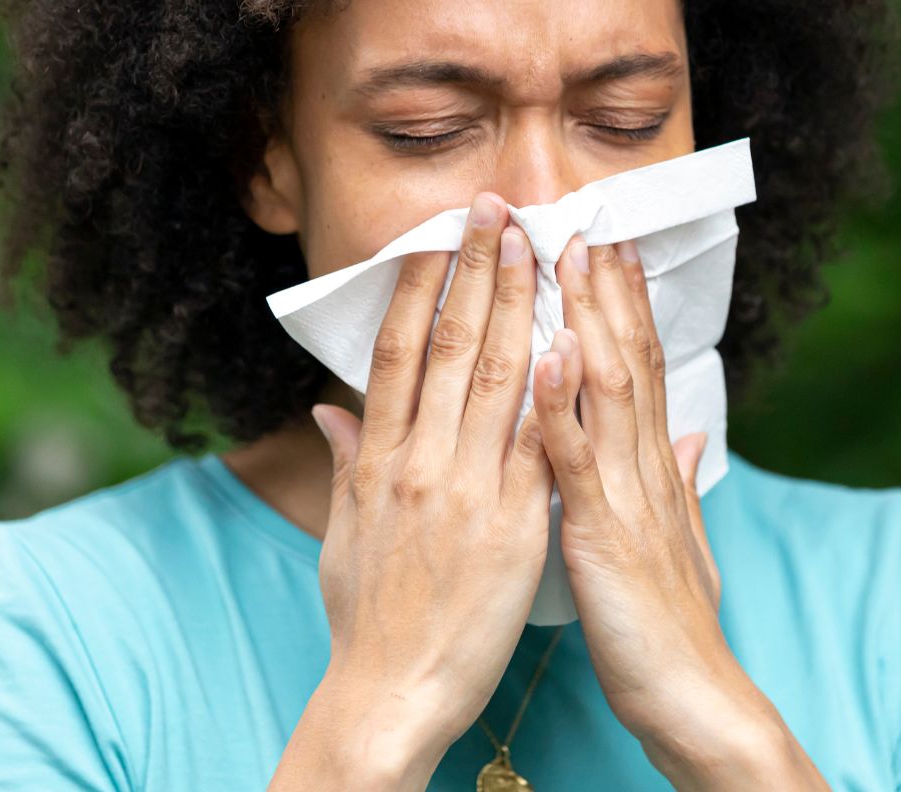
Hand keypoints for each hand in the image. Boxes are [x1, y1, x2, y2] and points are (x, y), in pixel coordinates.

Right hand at [271, 192, 574, 789]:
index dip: (419, 285)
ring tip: (536, 244)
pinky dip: (552, 389)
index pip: (397, 351)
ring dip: (518, 303)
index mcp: (378, 459)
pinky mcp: (511, 524)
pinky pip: (536, 443)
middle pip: (448, 345)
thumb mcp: (341, 534)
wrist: (390, 694)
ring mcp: (465, 489)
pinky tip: (570, 338)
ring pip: (494, 377)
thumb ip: (345, 462)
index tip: (439, 234)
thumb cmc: (366, 619)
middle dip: (476, 269)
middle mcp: (417, 462)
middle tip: (498, 207)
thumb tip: (330, 409)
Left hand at [538, 235, 826, 787]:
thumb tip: (692, 435)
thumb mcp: (677, 544)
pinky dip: (563, 403)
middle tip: (590, 214)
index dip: (625, 305)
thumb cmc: (672, 629)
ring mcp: (627, 495)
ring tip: (572, 253)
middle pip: (629, 358)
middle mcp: (646, 467)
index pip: (639, 368)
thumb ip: (681, 483)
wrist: (694, 700)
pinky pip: (578, 458)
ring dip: (590, 317)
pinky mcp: (603, 532)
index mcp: (652, 469)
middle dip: (609, 287)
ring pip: (609, 389)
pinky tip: (551, 352)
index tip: (608, 244)